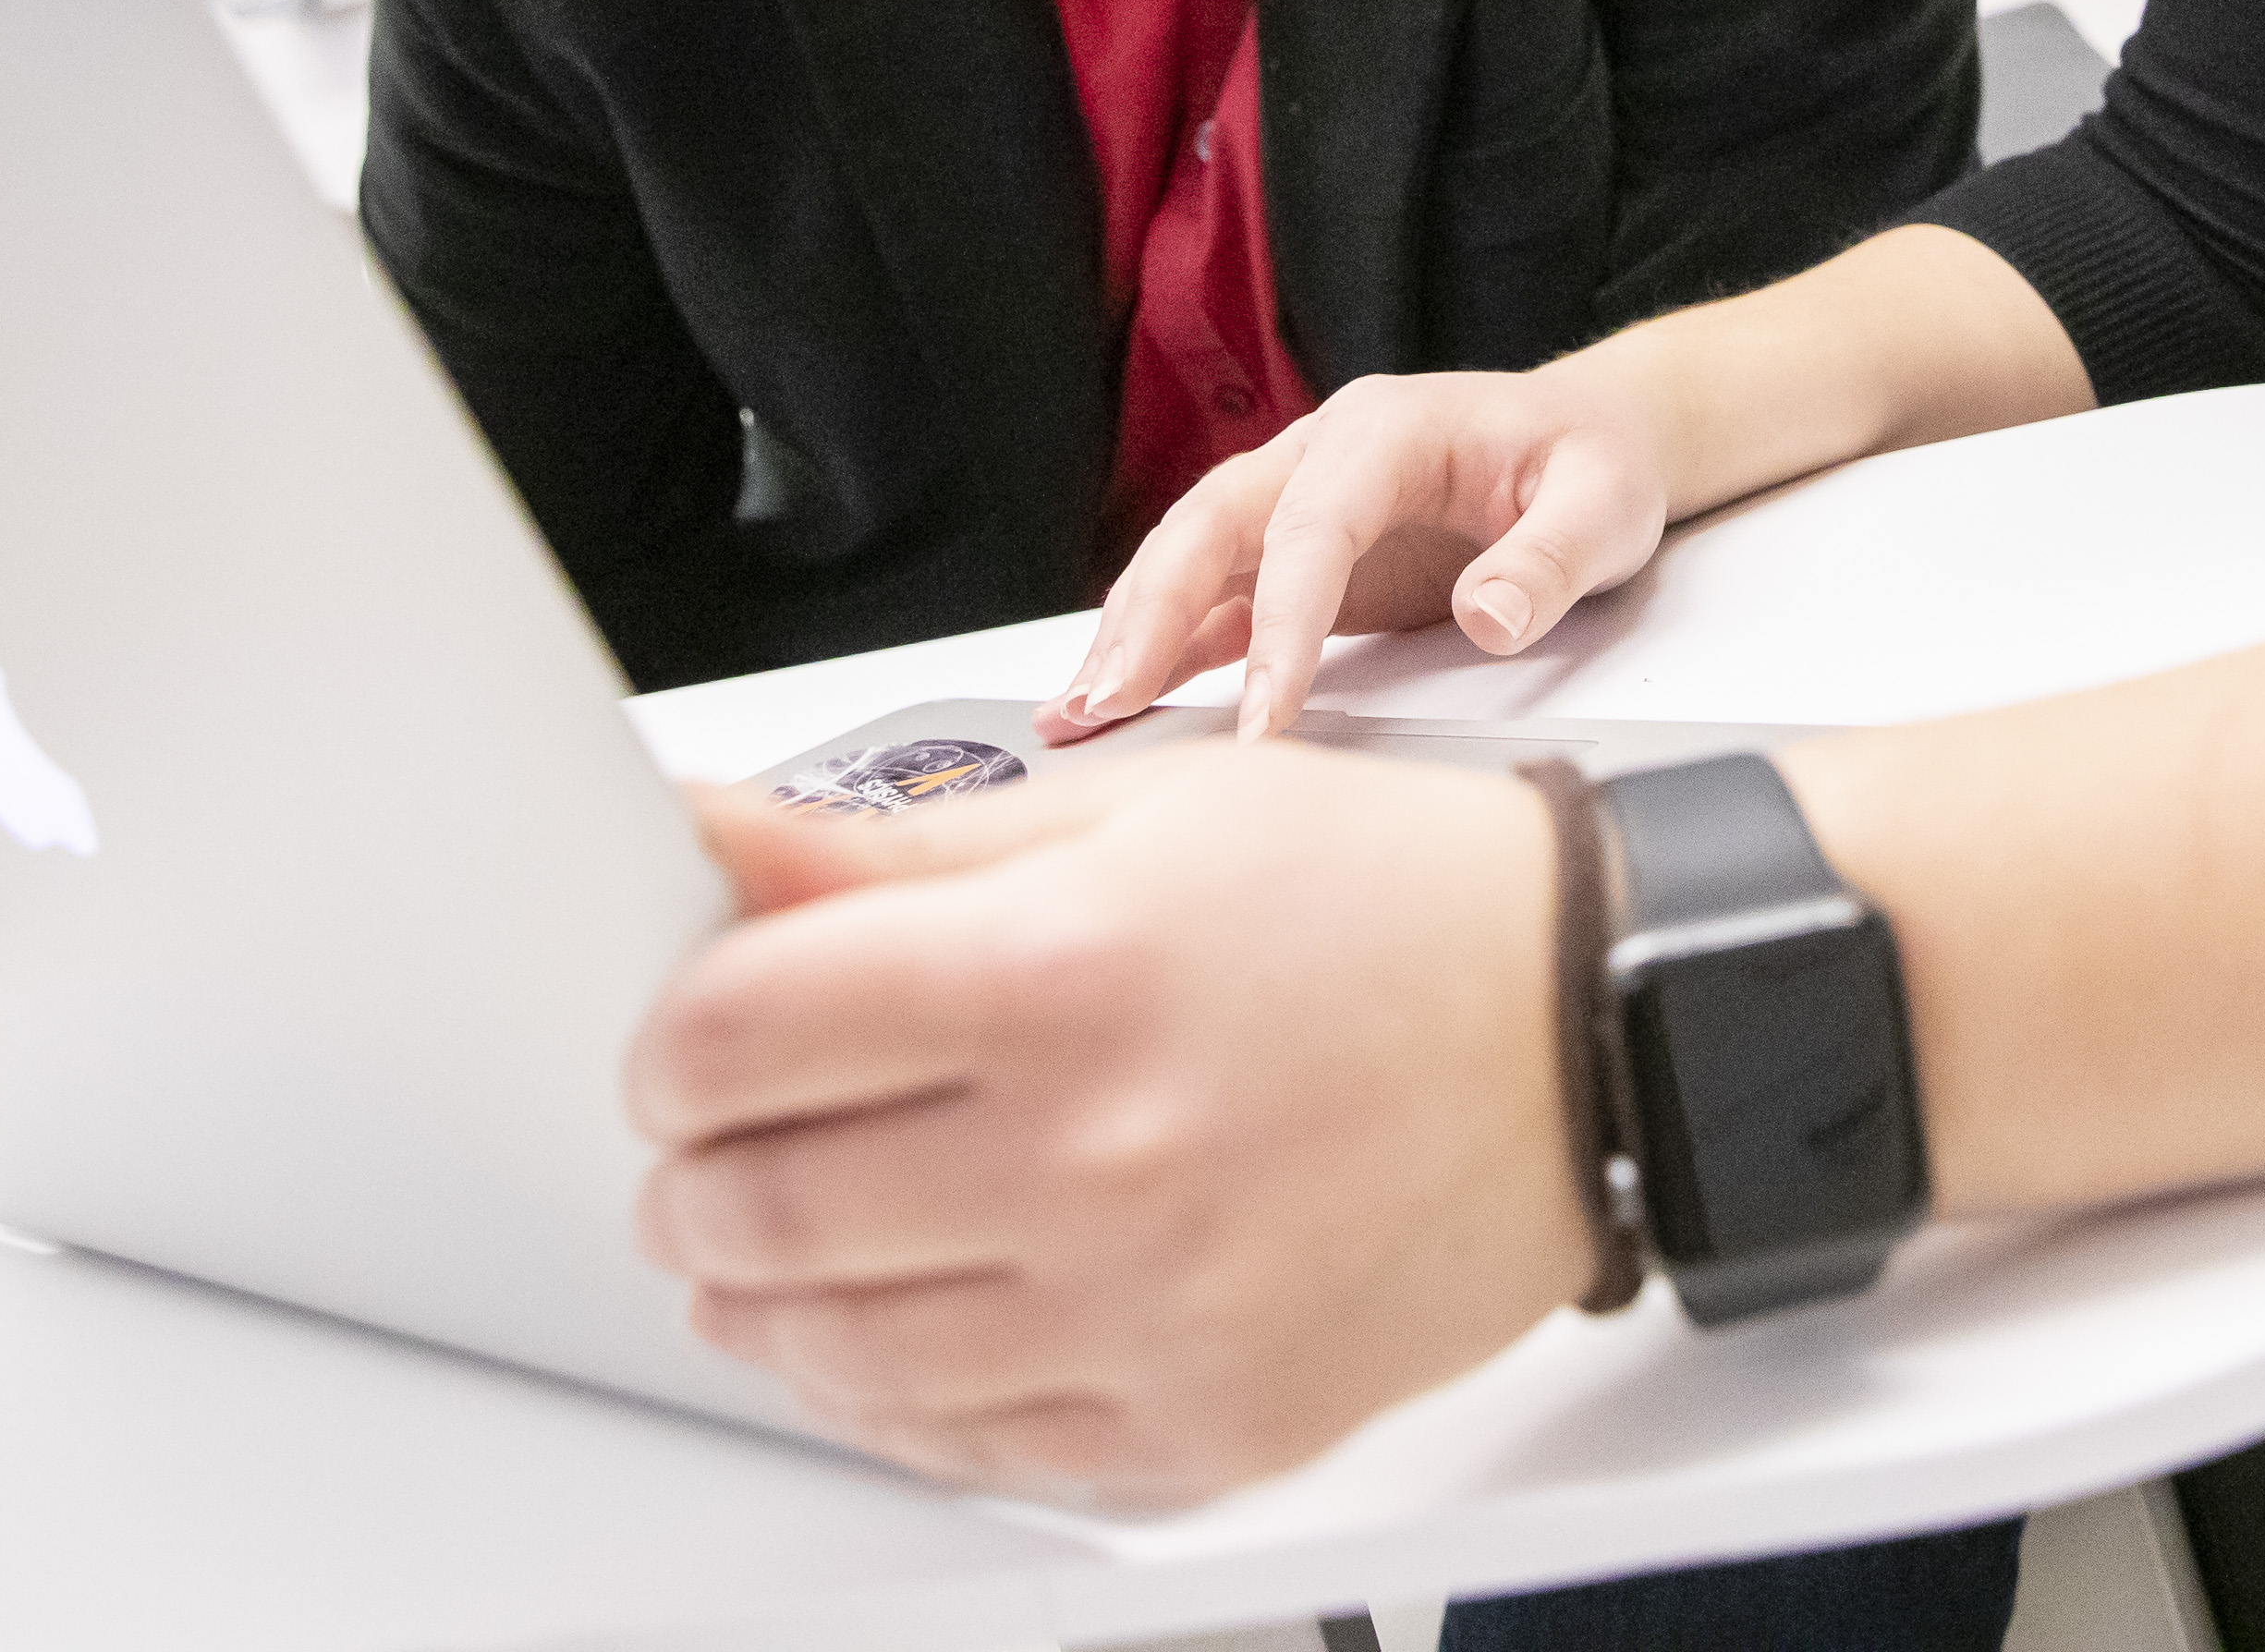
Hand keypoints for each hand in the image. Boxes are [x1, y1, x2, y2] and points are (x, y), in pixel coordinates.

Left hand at [627, 750, 1580, 1502]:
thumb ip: (896, 850)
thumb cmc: (1391, 901)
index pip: (737, 1040)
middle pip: (760, 1209)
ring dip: (766, 1305)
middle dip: (695, 1178)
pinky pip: (974, 1451)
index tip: (686, 1044)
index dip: (670, 1043)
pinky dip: (894, 1402)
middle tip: (708, 1151)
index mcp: (1064, 975)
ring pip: (840, 1356)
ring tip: (776, 1248)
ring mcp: (1151, 1314)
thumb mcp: (1141, 812)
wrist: (1595, 1029)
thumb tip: (711, 840)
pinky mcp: (1205, 1426)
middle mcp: (1099, 1159)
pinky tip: (894, 1335)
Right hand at [1050, 361, 1678, 740]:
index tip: (1267, 714)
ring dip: (1131, 632)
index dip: (1281, 621)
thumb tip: (1489, 620)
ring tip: (1076, 716)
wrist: (1592, 437)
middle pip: (1210, 524)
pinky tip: (1115, 702)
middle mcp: (1323, 454)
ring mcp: (1301, 502)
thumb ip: (1549, 562)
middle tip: (1105, 705)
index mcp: (1388, 429)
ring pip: (1190, 556)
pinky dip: (1161, 648)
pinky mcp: (1297, 555)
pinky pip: (1213, 597)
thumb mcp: (1606, 504)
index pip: (1312, 527)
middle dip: (1149, 613)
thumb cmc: (1595, 461)